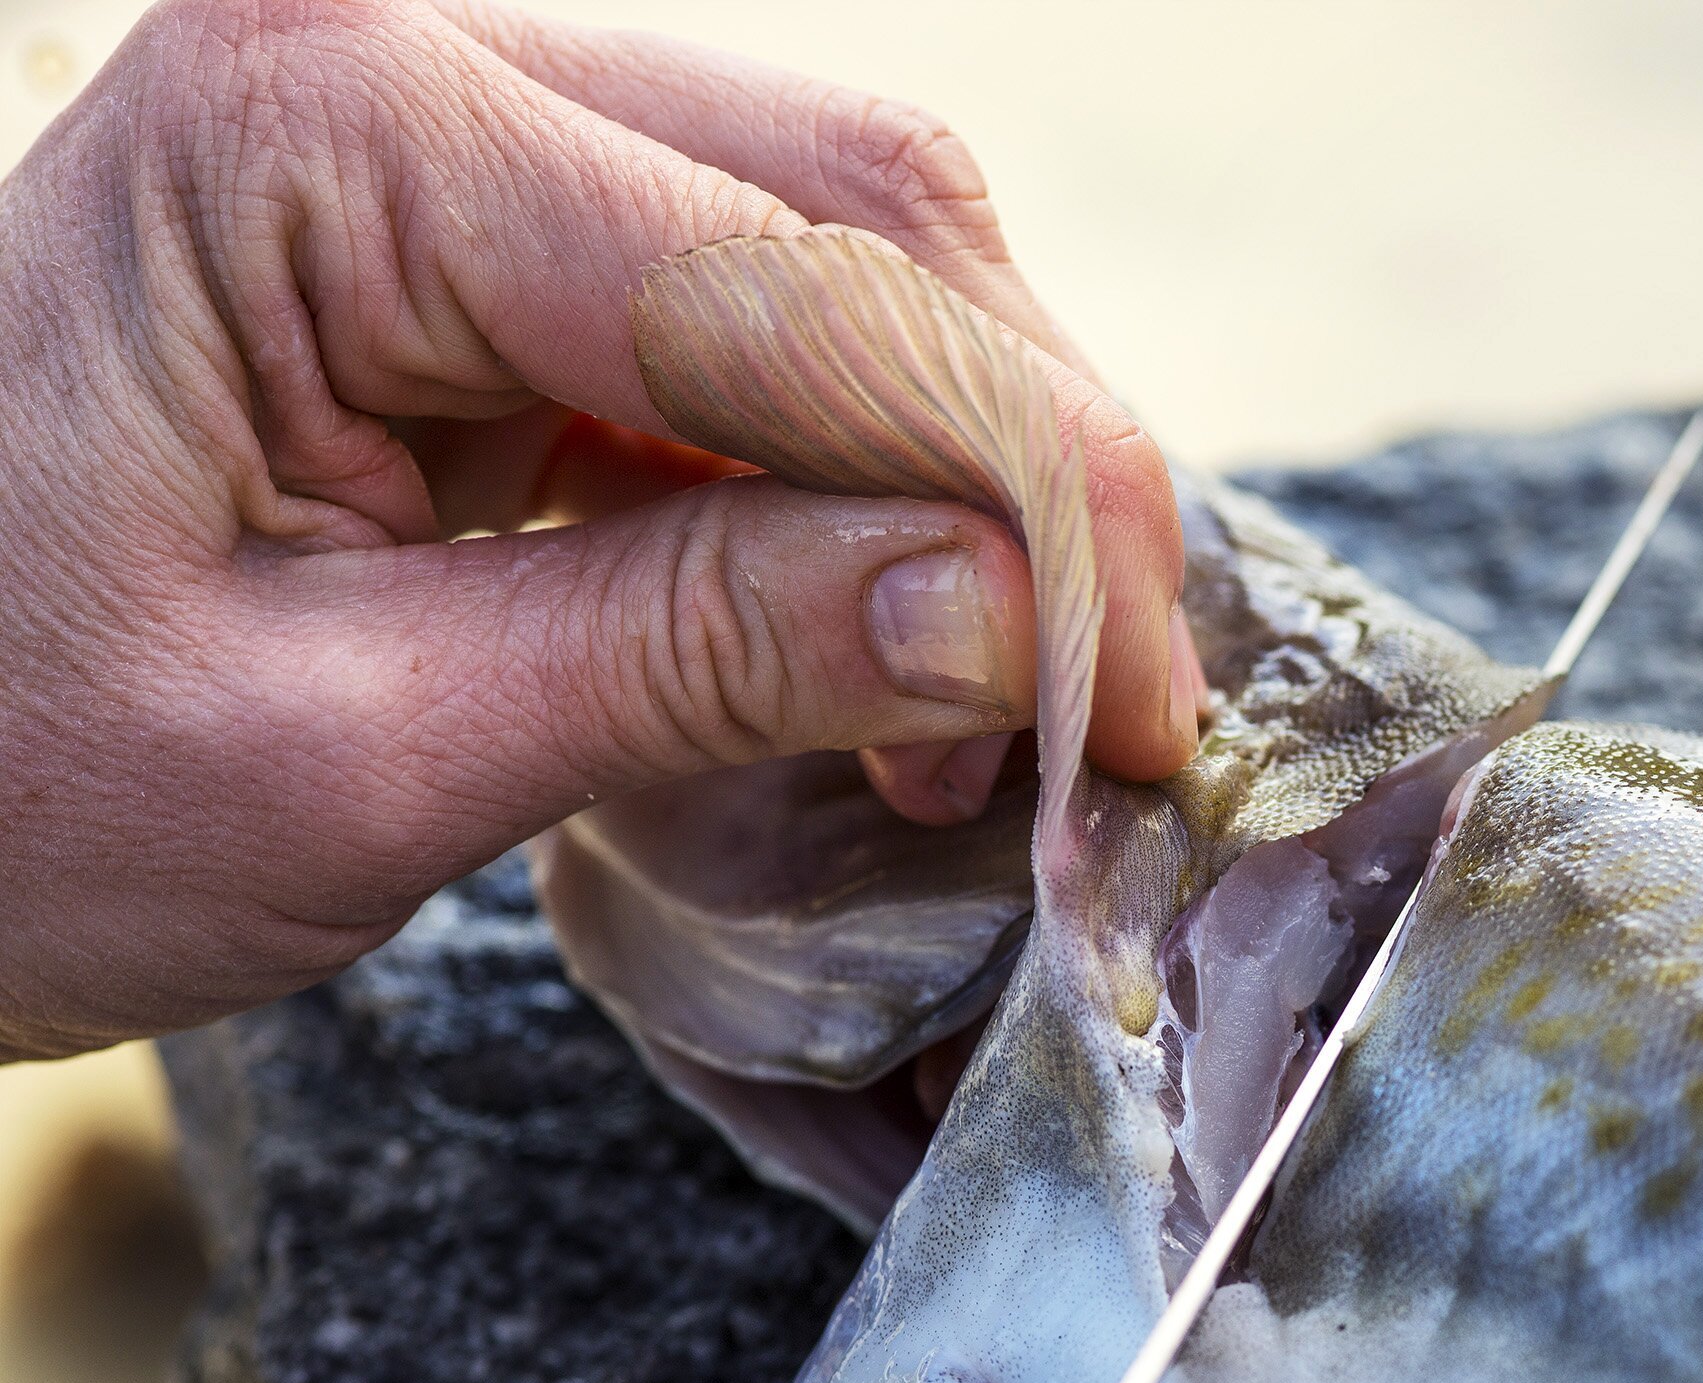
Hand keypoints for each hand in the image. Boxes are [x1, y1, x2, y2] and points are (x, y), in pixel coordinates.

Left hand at [0, 0, 1202, 1061]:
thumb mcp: (338, 763)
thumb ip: (687, 660)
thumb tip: (1005, 627)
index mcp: (331, 130)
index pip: (797, 289)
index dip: (1028, 505)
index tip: (1141, 720)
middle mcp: (412, 60)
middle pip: (870, 218)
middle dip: (1038, 477)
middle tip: (1116, 724)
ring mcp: (457, 140)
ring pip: (859, 260)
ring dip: (978, 486)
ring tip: (1005, 716)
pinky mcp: (494, 250)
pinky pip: (773, 332)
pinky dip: (880, 492)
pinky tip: (906, 647)